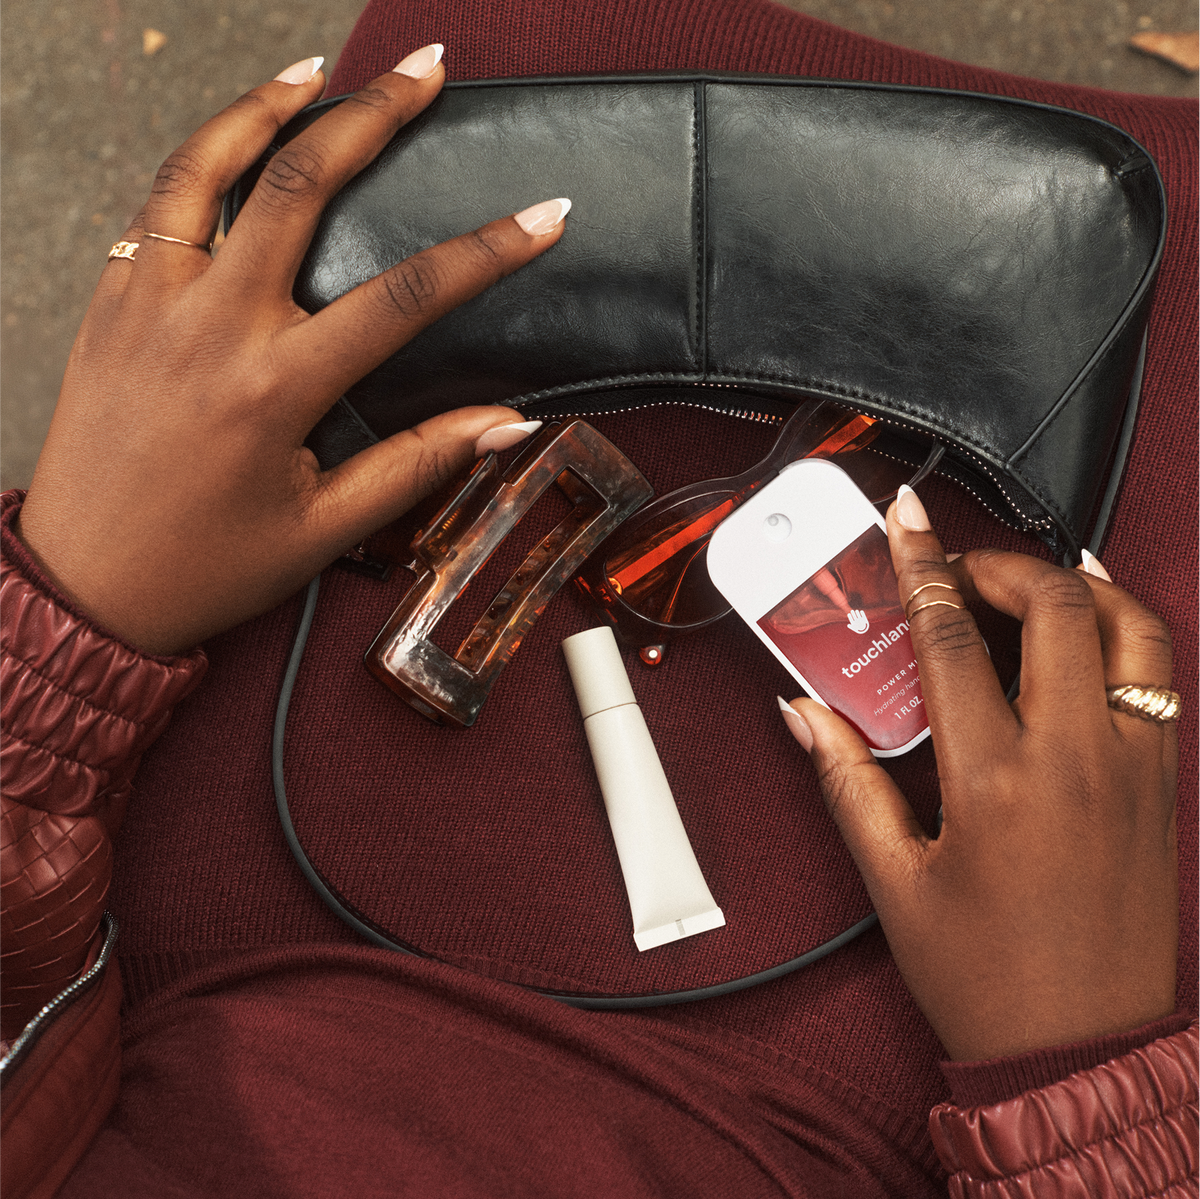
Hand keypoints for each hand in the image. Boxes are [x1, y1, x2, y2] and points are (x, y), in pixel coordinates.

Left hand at [17, 47, 568, 654]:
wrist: (82, 585)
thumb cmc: (204, 566)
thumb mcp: (323, 529)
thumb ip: (418, 464)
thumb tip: (505, 424)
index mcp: (272, 387)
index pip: (402, 296)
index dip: (486, 251)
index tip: (545, 217)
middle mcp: (209, 324)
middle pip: (302, 185)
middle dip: (375, 115)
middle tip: (426, 70)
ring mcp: (149, 299)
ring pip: (210, 164)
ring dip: (271, 103)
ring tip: (322, 67)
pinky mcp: (110, 297)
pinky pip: (158, 199)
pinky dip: (203, 153)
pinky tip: (239, 137)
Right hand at [781, 489, 1177, 1060]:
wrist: (1081, 1048)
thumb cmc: (987, 976)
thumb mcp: (893, 879)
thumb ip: (846, 780)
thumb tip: (806, 713)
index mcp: (995, 780)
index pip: (953, 639)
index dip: (922, 568)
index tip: (906, 523)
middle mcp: (1075, 759)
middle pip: (1054, 606)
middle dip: (999, 562)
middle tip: (954, 566)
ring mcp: (1131, 767)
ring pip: (1130, 627)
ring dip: (1078, 583)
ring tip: (1029, 579)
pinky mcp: (1161, 785)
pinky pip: (1158, 675)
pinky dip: (1125, 629)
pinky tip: (1086, 628)